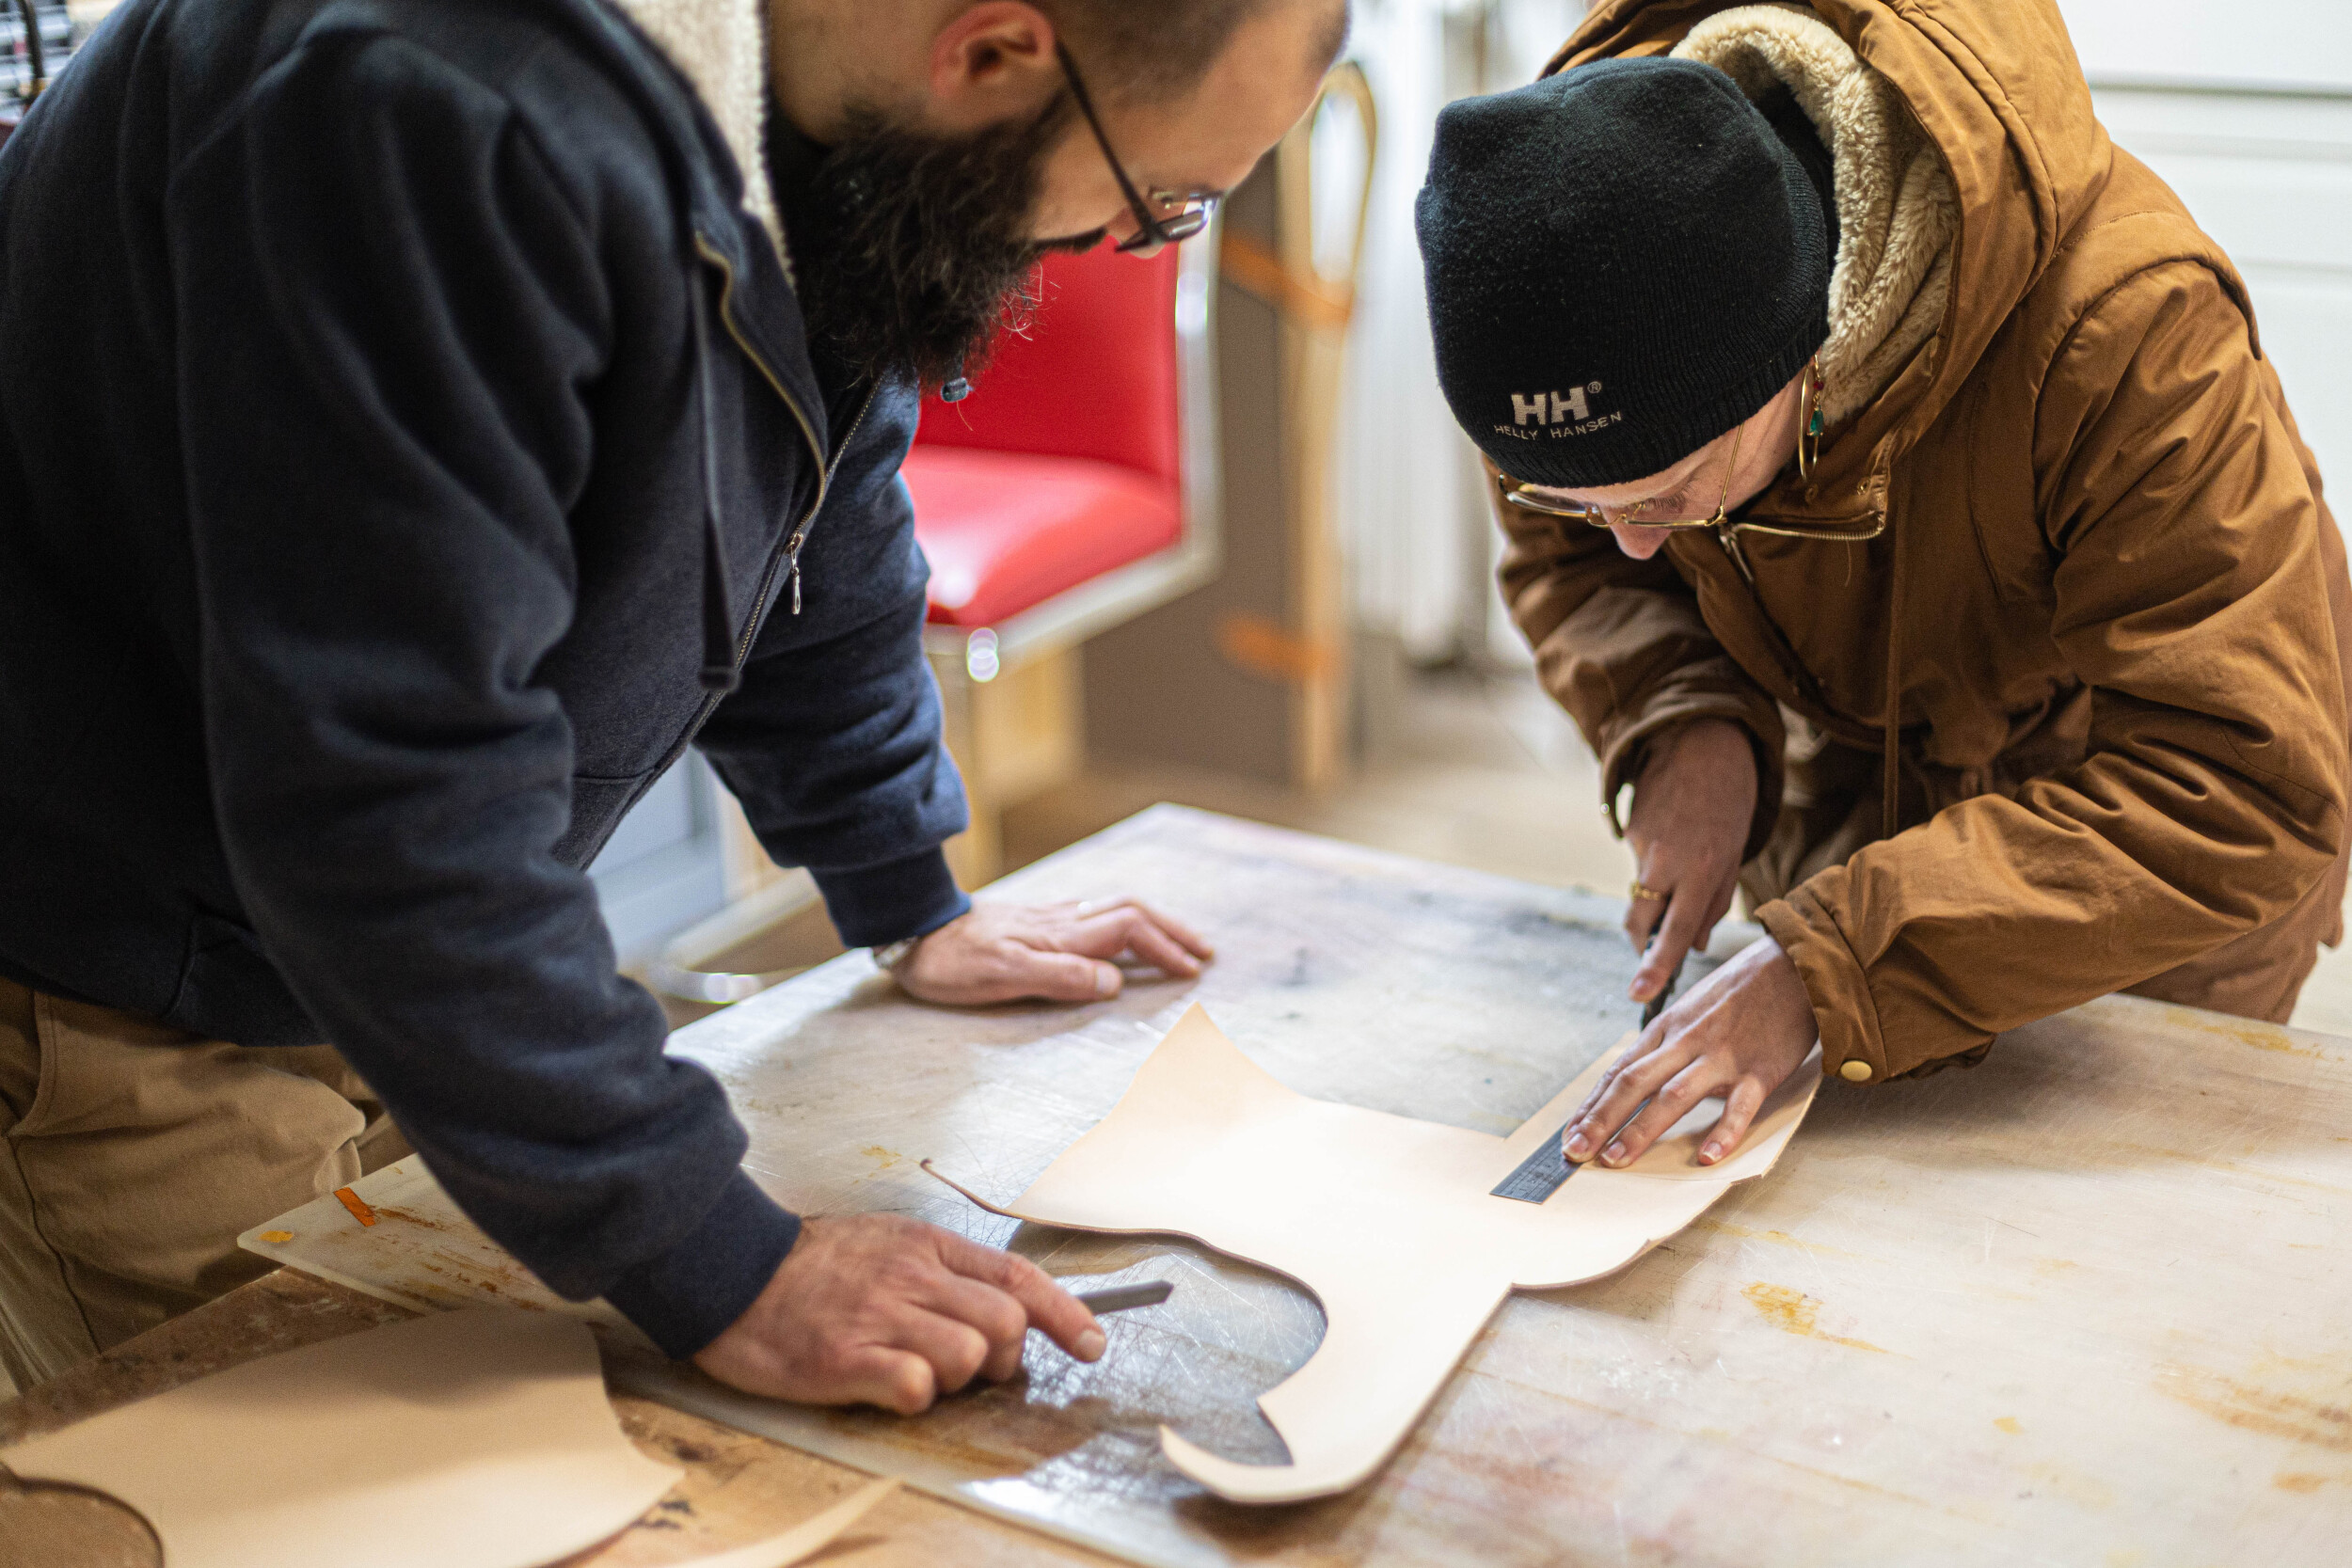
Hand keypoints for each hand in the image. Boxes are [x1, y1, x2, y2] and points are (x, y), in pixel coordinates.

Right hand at [693, 1213, 1104, 1412]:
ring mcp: (879, 1316)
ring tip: (917, 1370)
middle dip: (1003, 1354)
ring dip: (956, 1377)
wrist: (733, 1268)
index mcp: (927, 1246)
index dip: (1065, 1313)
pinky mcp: (844, 1357)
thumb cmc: (813, 1266)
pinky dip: (914, 1396)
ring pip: (969, 1354)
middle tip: (969, 1365)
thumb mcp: (889, 1244)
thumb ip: (945, 1270)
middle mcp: (912, 1277)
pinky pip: (914, 1386)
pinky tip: (887, 1385)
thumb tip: (1007, 1305)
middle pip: (1005, 1321)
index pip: (1018, 1275)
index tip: (1092, 1344)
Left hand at [893, 898, 1212, 1005]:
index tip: (1190, 972)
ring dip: (1153, 925)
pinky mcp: (1035, 922)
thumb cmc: (952, 963)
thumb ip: (1060, 976)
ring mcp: (1049, 919)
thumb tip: (1115, 982)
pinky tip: (1122, 934)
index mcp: (1060, 935)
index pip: (1129, 930)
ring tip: (1178, 942)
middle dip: (1171, 931)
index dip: (1163, 948)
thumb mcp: (1003, 976)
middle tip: (1204, 953)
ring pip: (1115, 910)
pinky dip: (1125, 924)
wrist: (912, 931)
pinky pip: (1095, 916)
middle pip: (1132, 913)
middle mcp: (1062, 921)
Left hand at [1560, 935, 1816, 1167]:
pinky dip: (1723, 1131)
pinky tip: (1707, 1157)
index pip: (1619, 1070)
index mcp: (1667, 1028)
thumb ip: (1664, 1041)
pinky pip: (1739, 1105)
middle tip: (1577, 1151)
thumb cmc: (1740, 991)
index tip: (1570, 1133)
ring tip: (1617, 1158)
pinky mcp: (1760, 1070)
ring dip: (1642, 1128)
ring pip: (1674, 1095)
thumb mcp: (1690, 1008)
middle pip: (1634, 1082)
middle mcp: (1686, 1041)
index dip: (1592, 1104)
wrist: (1794, 966)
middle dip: (1601, 1119)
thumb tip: (1634, 1074)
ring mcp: (1722, 1056)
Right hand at [1624, 719, 1756, 1004]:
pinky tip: (1675, 830)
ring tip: (1684, 858)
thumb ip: (1712, 904)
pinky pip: (1641, 861)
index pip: (1674, 933)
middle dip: (1641, 945)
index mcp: (1702, 872)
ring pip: (1641, 892)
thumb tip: (1690, 944)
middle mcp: (1668, 863)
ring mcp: (1644, 846)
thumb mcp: (1733, 856)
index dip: (1656, 967)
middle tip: (1653, 950)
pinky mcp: (1630, 830)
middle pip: (1639, 923)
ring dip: (1655, 895)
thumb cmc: (1729, 803)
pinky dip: (1655, 859)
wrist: (1703, 742)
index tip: (1639, 995)